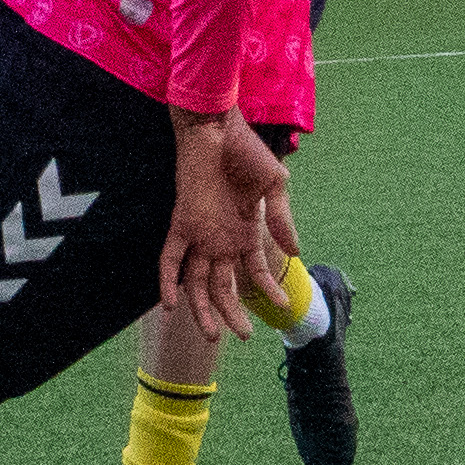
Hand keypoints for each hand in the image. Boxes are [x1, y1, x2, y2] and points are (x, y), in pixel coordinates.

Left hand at [158, 112, 298, 338]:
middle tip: (241, 337)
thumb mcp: (274, 185)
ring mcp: (200, 233)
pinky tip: (172, 304)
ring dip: (202, 309)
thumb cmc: (246, 151)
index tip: (283, 307)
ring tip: (212, 334)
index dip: (267, 291)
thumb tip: (296, 251)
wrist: (216, 127)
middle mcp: (221, 239)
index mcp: (245, 232)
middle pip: (223, 286)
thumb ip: (281, 218)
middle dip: (231, 314)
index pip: (254, 272)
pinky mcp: (181, 223)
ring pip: (198, 281)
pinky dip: (169, 280)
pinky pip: (169, 257)